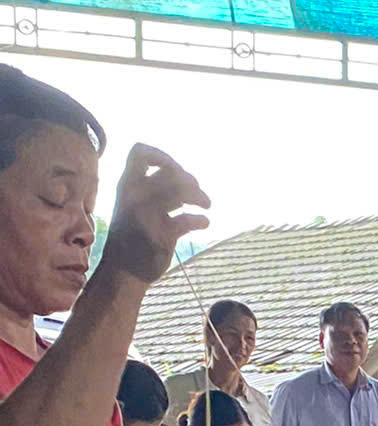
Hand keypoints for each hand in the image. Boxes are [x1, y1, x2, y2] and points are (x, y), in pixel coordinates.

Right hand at [96, 145, 209, 288]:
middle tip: (197, 194)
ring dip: (199, 195)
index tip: (173, 170)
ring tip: (206, 205)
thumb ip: (150, 188)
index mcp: (127, 185)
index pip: (140, 152)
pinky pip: (188, 220)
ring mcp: (147, 215)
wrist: (122, 272)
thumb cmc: (132, 236)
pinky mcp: (161, 236)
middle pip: (171, 171)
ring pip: (181, 190)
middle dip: (190, 179)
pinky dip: (201, 220)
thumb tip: (182, 175)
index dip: (162, 155)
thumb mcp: (132, 205)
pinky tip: (203, 223)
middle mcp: (135, 196)